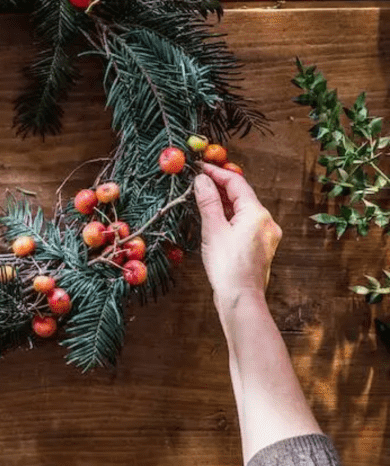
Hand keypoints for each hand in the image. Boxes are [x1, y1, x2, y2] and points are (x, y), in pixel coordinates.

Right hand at [193, 163, 282, 311]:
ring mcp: (266, 235)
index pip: (236, 182)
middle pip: (242, 195)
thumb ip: (208, 201)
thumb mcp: (213, 229)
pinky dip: (230, 216)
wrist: (241, 298)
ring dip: (224, 201)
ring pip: (243, 210)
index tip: (199, 167)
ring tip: (202, 197)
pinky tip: (215, 218)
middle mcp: (267, 222)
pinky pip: (245, 223)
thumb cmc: (227, 265)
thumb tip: (201, 180)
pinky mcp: (261, 247)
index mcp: (257, 213)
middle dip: (220, 186)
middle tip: (198, 180)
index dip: (216, 172)